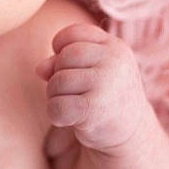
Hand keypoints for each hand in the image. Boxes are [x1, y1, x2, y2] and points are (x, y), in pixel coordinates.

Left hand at [35, 23, 151, 154]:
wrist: (129, 134)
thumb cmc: (103, 96)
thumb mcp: (88, 71)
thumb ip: (61, 62)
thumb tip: (40, 68)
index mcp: (114, 46)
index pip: (73, 34)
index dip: (62, 49)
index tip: (72, 68)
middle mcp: (114, 61)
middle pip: (64, 57)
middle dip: (58, 75)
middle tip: (72, 92)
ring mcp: (106, 83)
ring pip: (58, 81)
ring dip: (56, 96)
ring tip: (74, 105)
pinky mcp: (95, 108)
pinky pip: (57, 106)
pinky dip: (56, 115)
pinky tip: (70, 120)